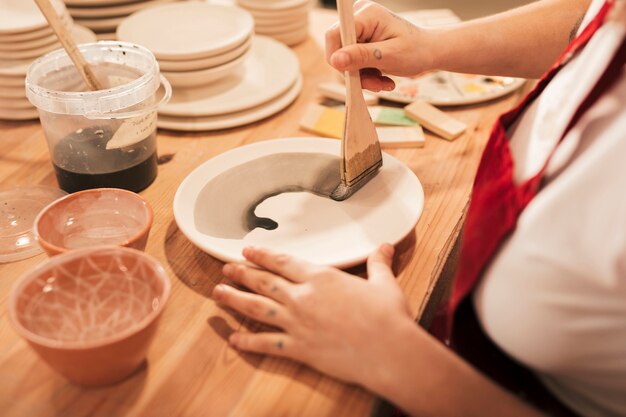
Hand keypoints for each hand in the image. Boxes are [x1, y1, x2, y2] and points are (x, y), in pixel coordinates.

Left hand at [212, 244, 414, 388]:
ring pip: (257, 308)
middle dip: (242, 273)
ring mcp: (298, 323)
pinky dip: (248, 342)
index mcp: (321, 278)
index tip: (248, 251)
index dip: (262, 256)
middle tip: (226, 269)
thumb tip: (386, 247)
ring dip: (235, 300)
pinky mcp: (299, 348)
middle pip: (264, 282)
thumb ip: (378, 264)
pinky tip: (234, 340)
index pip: (283, 262)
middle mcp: (303, 297)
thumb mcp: (384, 284)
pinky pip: (267, 344)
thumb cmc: (388, 317)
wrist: (389, 351)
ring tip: (218, 294)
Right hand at [326, 0, 433, 90]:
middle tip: (375, 84)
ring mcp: (359, 29)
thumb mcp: (390, 56)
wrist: (428, 51)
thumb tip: (335, 60)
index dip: (338, 58)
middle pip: (338, 49)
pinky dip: (364, 74)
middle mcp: (359, 17)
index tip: (354, 75)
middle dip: (354, 71)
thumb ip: (361, 56)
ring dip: (361, 77)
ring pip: (344, 59)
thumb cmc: (416, 50)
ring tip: (381, 82)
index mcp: (366, 14)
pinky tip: (380, 78)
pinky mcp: (360, 40)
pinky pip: (351, 61)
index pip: (335, 35)